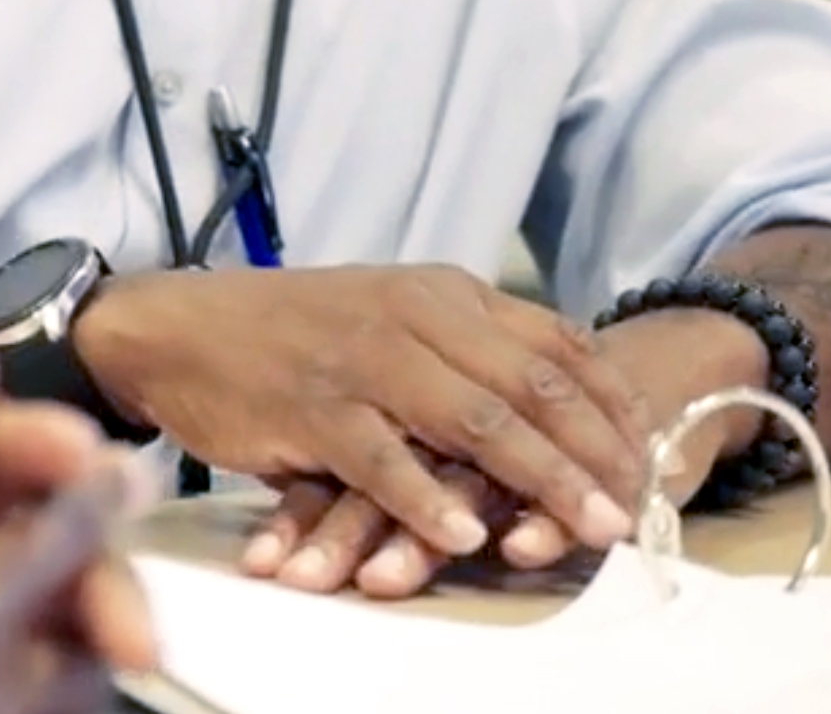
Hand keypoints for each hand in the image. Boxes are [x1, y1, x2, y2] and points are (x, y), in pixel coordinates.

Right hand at [239, 304, 769, 597]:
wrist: (180, 327)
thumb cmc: (293, 332)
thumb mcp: (392, 314)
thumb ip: (466, 350)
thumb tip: (556, 404)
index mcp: (443, 293)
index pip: (556, 345)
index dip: (612, 406)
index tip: (650, 459)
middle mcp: (414, 317)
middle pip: (531, 387)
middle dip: (595, 454)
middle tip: (636, 509)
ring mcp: (364, 361)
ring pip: (474, 423)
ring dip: (540, 481)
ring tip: (585, 529)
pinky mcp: (315, 408)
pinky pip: (385, 461)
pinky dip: (430, 502)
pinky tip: (467, 537)